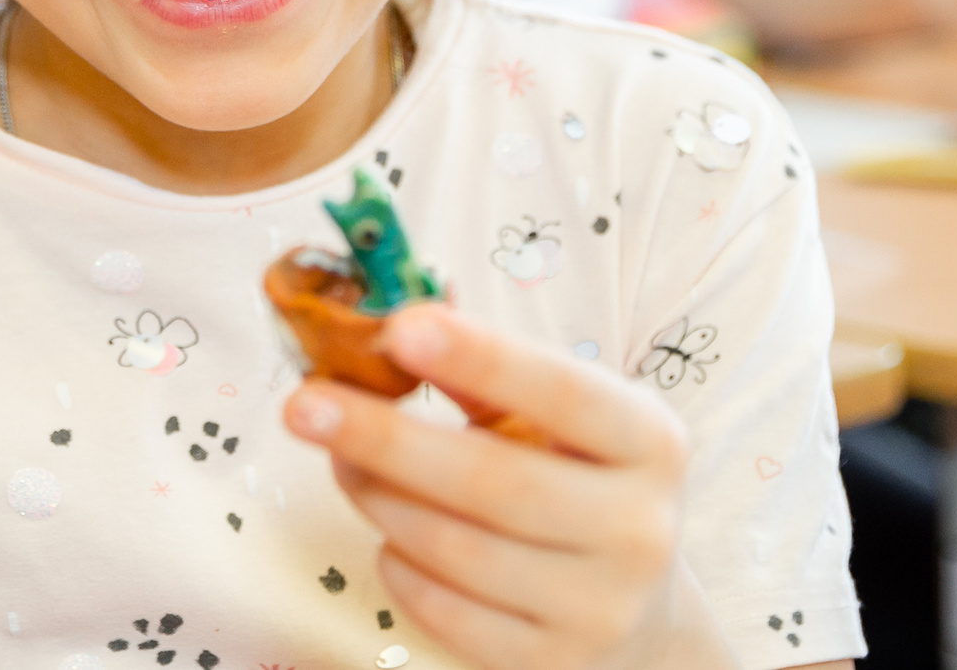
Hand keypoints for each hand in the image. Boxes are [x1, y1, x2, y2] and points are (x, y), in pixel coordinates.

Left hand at [285, 304, 726, 669]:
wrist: (636, 605)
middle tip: (305, 405)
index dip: (480, 358)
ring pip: (460, 552)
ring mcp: (602, 608)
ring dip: (380, 499)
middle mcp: (641, 529)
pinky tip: (389, 536)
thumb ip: (484, 375)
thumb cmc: (575, 478)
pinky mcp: (554, 665)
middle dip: (387, 438)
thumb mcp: (559, 420)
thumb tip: (383, 321)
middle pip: (495, 482)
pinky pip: (449, 615)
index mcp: (651, 442)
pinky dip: (401, 568)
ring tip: (343, 462)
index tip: (397, 328)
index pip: (564, 392)